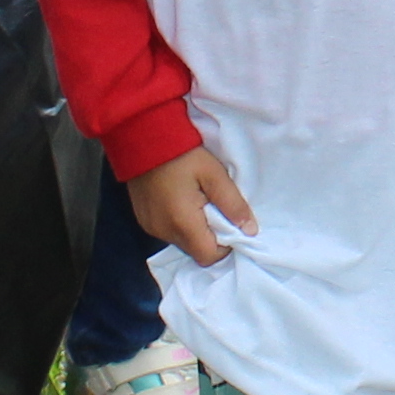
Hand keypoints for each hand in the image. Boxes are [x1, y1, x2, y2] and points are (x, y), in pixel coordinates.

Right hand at [131, 141, 253, 266]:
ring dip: (195, 230)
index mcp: (183, 223)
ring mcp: (151, 227)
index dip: (225, 246)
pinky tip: (181, 201)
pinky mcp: (144, 220)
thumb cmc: (183, 154)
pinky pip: (168, 232)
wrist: (144, 137)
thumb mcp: (215, 174)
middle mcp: (164, 232)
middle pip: (196, 251)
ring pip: (183, 242)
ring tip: (198, 201)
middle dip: (211, 237)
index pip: (209, 257)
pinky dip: (180, 224)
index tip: (230, 224)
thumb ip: (233, 204)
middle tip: (215, 208)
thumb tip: (250, 230)